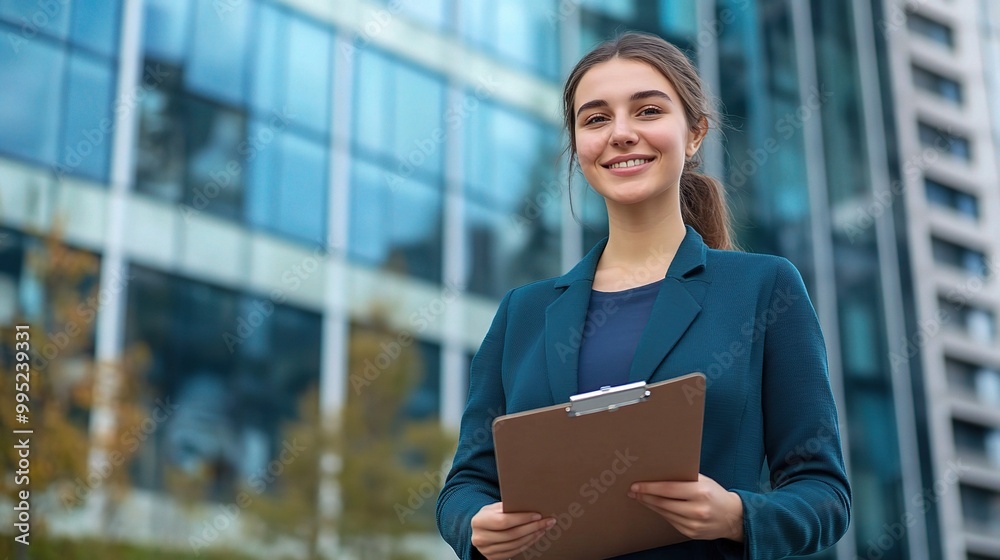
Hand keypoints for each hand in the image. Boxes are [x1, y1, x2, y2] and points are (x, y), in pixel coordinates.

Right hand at [470, 502, 554, 559]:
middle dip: (532, 528)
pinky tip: (535, 536)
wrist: (480, 529)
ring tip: (543, 528)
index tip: (537, 515)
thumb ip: (508, 507)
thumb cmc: (489, 515)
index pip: (504, 521)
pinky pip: (514, 552)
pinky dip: (527, 544)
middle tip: (547, 522)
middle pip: (511, 534)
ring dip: (532, 536)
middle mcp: (480, 538)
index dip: (522, 519)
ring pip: (515, 545)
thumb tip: (531, 505)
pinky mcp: (492, 558)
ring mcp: (486, 550)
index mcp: (479, 521)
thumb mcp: (494, 508)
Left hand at [628, 473, 743, 541]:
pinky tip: (655, 507)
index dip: (649, 487)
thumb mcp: (703, 481)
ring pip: (664, 513)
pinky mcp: (691, 533)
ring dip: (650, 505)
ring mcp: (694, 524)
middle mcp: (697, 510)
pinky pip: (671, 521)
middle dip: (645, 496)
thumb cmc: (715, 494)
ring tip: (640, 497)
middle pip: (663, 503)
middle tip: (632, 491)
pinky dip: (661, 513)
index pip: (668, 489)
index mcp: (700, 492)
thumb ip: (684, 476)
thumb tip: (659, 471)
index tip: (636, 485)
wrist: (733, 517)